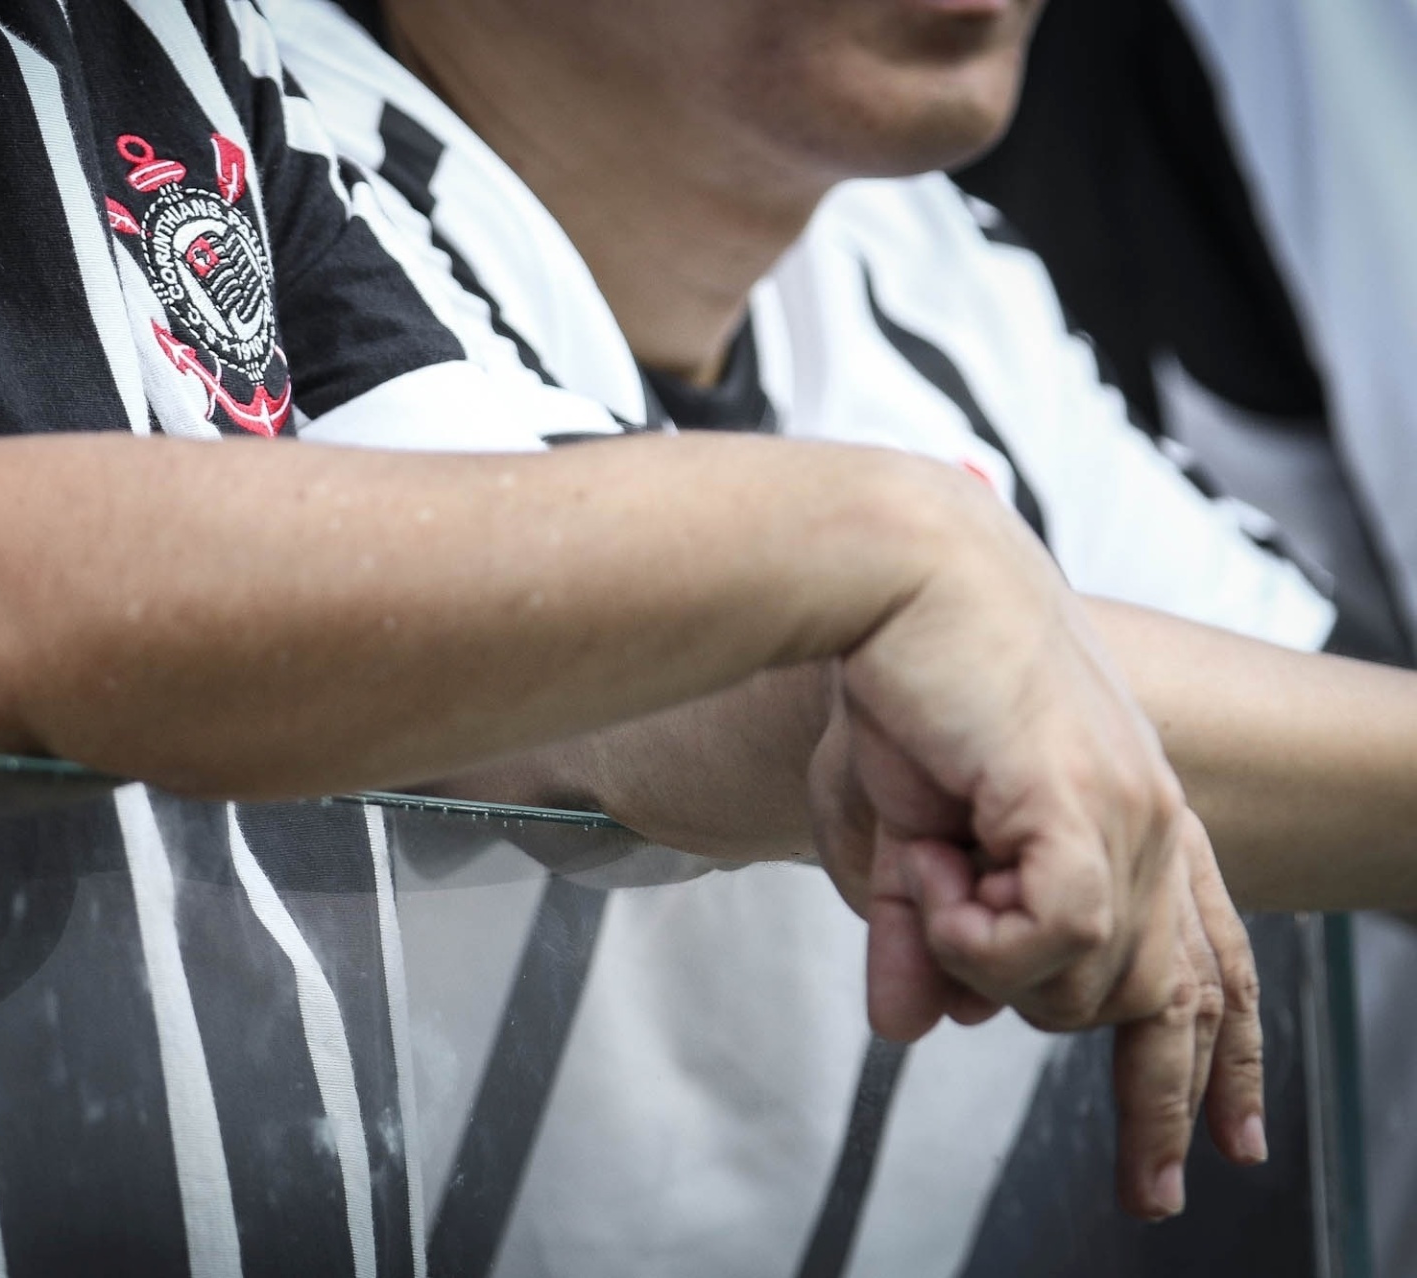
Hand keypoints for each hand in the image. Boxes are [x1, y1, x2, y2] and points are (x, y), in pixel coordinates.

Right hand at [810, 679, 1267, 1218]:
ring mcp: (1135, 817)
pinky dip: (976, 930)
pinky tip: (936, 876)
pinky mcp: (1089, 807)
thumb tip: (913, 1029)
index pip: (1211, 961)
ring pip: (1092, 985)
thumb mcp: (893, 844)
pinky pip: (1053, 940)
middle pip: (1171, 1005)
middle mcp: (1157, 823)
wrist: (892, 575)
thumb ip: (918, 939)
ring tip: (923, 874)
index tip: (1226, 1148)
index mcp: (1131, 819)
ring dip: (979, 957)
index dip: (1225, 1063)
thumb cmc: (895, 685)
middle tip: (1145, 1193)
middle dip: (1157, 1114)